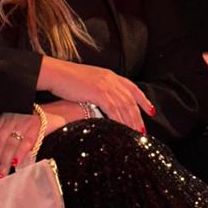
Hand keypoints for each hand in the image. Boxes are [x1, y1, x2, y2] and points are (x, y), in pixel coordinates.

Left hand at [0, 111, 43, 179]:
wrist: (47, 113)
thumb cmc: (25, 120)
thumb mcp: (8, 123)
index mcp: (3, 120)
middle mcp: (11, 121)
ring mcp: (23, 124)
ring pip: (10, 144)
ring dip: (4, 161)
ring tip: (1, 174)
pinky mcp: (35, 129)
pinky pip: (26, 142)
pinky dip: (19, 153)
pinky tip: (15, 163)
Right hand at [38, 58, 154, 133]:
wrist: (56, 73)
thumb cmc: (68, 79)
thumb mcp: (89, 81)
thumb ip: (100, 90)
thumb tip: (105, 103)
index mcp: (110, 75)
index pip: (133, 88)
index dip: (143, 100)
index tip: (150, 111)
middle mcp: (111, 79)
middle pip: (130, 100)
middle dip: (138, 116)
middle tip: (142, 131)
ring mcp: (105, 85)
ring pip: (124, 106)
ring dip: (130, 121)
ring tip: (134, 134)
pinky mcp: (98, 92)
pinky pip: (113, 110)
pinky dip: (119, 120)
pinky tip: (121, 129)